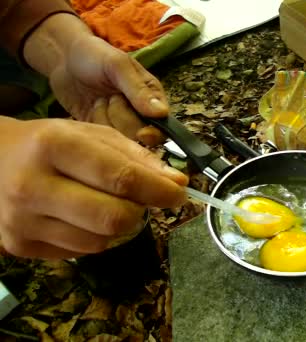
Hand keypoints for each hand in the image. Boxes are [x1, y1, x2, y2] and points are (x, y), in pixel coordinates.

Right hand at [0, 117, 187, 258]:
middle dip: (139, 211)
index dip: (158, 190)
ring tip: (103, 203)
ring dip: (117, 225)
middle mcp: (32, 185)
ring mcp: (22, 220)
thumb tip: (177, 183)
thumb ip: (136, 157)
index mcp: (54, 146)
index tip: (180, 194)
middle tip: (140, 201)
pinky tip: (80, 216)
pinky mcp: (19, 245)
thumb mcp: (90, 134)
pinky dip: (94, 236)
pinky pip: (81, 251)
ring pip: (100, 240)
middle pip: (113, 217)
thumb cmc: (47, 143)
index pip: (120, 177)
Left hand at [46, 34, 167, 145]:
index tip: (142, 134)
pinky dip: (94, 124)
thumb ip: (139, 90)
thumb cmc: (95, 55)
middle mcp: (139, 113)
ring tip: (99, 100)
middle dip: (122, 117)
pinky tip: (90, 107)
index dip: (153, 133)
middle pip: (139, 134)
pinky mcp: (100, 128)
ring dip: (106, 118)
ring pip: (119, 138)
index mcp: (152, 97)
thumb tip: (162, 113)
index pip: (162, 125)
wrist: (62, 57)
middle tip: (110, 97)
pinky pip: (101, 138)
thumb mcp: (118, 66)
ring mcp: (119, 122)